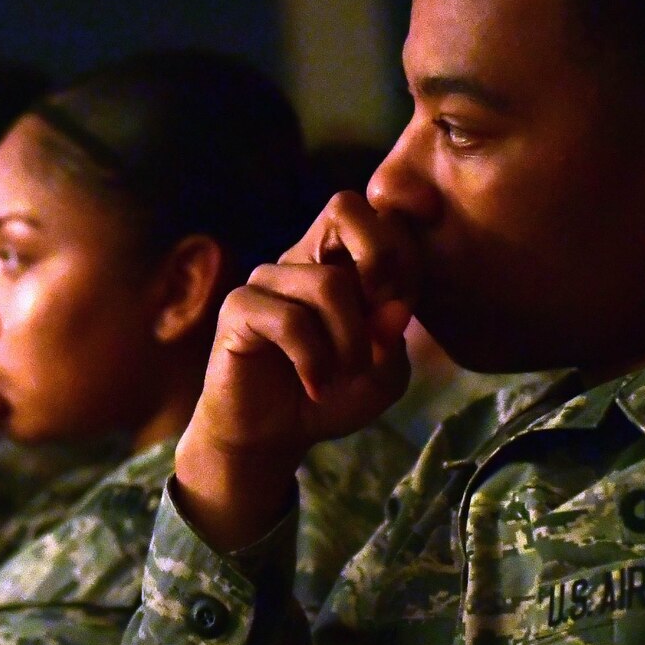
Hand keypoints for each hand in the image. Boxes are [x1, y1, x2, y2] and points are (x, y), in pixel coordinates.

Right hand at [176, 191, 415, 548]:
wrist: (271, 437)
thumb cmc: (329, 397)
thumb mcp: (382, 377)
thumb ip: (394, 341)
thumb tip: (396, 309)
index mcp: (342, 260)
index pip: (378, 215)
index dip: (404, 251)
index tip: (405, 305)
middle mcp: (304, 258)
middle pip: (345, 207)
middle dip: (380, 258)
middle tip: (381, 319)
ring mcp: (268, 279)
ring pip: (328, 283)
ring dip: (350, 341)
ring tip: (345, 375)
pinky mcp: (239, 308)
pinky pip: (290, 321)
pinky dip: (314, 360)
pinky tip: (315, 385)